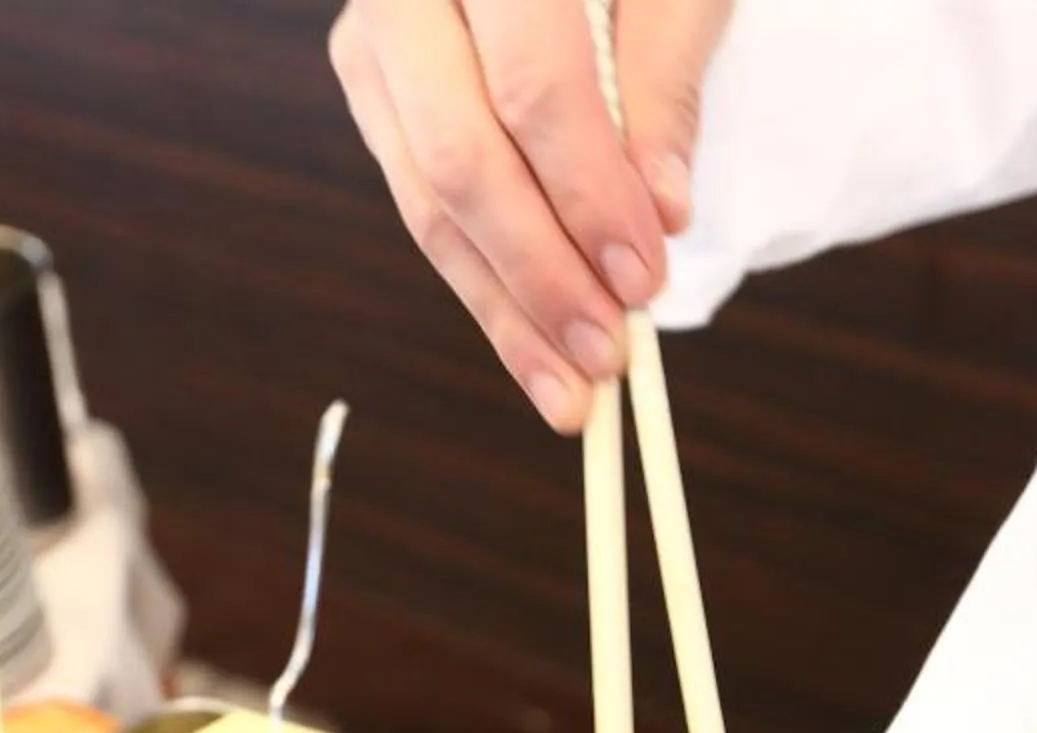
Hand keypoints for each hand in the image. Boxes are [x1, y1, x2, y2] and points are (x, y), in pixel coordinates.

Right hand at [329, 0, 733, 432]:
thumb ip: (663, 84)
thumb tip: (660, 216)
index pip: (533, 89)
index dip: (589, 196)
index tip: (644, 279)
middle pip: (461, 158)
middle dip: (540, 275)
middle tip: (609, 357)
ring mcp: (373, 38)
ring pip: (428, 198)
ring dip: (505, 308)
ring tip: (573, 391)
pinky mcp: (374, 86)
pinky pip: (422, 201)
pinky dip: (482, 281)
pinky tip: (533, 346)